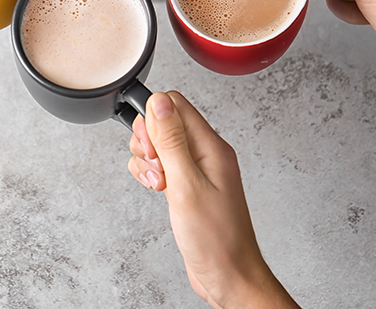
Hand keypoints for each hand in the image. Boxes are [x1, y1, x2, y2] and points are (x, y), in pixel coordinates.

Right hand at [129, 92, 298, 308]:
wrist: (228, 275)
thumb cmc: (216, 240)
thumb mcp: (186, 186)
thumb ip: (171, 141)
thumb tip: (159, 101)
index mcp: (211, 146)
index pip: (175, 104)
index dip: (153, 120)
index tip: (151, 148)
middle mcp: (205, 153)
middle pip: (163, 121)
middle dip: (147, 141)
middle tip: (155, 168)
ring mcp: (196, 169)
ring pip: (158, 144)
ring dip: (147, 161)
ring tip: (158, 184)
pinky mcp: (187, 185)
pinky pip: (161, 165)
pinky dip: (150, 174)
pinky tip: (158, 190)